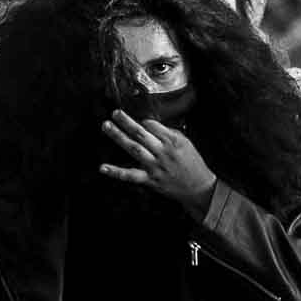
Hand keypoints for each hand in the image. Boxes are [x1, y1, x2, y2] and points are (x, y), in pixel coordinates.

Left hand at [99, 110, 217, 212]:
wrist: (198, 188)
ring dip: (118, 136)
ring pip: (134, 149)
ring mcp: (155, 166)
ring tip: (106, 126)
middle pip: (141, 134)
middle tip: (115, 112)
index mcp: (173, 141)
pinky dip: (116, 172)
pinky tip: (102, 167)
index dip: (143, 121)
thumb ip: (169, 133)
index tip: (137, 118)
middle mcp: (163, 152)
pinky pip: (130, 175)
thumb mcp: (186, 143)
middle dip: (126, 122)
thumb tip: (149, 124)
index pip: (153, 125)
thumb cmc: (192, 163)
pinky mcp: (149, 180)